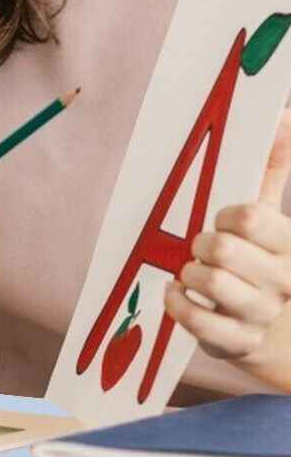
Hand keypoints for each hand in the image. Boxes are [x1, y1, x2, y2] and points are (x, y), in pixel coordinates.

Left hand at [164, 110, 290, 391]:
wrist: (278, 332)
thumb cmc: (263, 261)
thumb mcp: (272, 218)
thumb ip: (274, 168)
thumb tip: (282, 115)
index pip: (251, 217)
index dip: (226, 215)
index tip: (223, 220)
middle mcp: (281, 280)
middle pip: (222, 249)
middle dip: (202, 245)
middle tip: (202, 248)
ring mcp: (260, 313)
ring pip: (209, 282)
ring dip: (189, 273)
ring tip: (193, 273)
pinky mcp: (235, 341)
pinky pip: (195, 319)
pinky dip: (176, 302)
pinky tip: (176, 293)